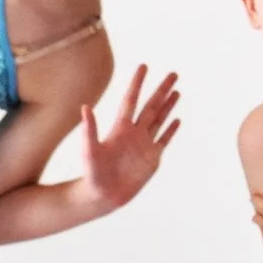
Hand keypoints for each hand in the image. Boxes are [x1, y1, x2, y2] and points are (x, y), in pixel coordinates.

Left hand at [76, 66, 180, 214]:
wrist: (103, 196)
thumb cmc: (92, 174)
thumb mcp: (89, 150)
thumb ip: (90, 129)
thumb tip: (85, 107)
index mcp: (120, 128)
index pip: (132, 100)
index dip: (137, 83)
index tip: (144, 66)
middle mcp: (134, 133)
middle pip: (151, 106)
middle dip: (162, 90)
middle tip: (173, 74)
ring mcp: (144, 145)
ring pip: (160, 120)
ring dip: (168, 105)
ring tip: (177, 91)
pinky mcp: (152, 159)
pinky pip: (164, 140)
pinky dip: (171, 130)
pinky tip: (177, 119)